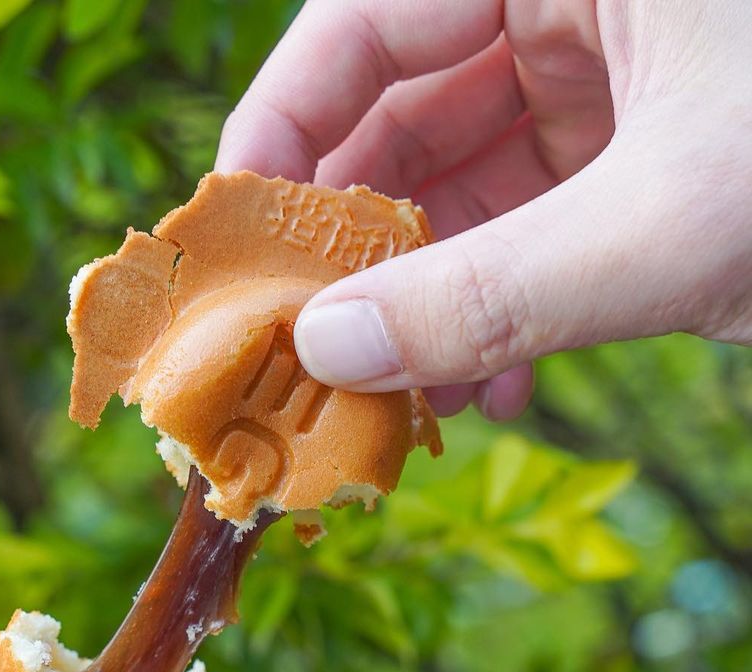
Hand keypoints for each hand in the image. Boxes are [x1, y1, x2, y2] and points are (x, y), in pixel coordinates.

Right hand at [216, 1, 751, 419]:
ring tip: (400, 401)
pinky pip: (530, 220)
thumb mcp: (671, 228)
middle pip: (398, 116)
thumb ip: (486, 297)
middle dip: (354, 251)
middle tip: (305, 356)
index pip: (357, 24)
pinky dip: (499, 305)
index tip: (232, 253)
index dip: (277, 141)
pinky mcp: (643, 143)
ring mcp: (611, 68)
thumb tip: (328, 353)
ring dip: (424, 301)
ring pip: (462, 183)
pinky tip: (487, 390)